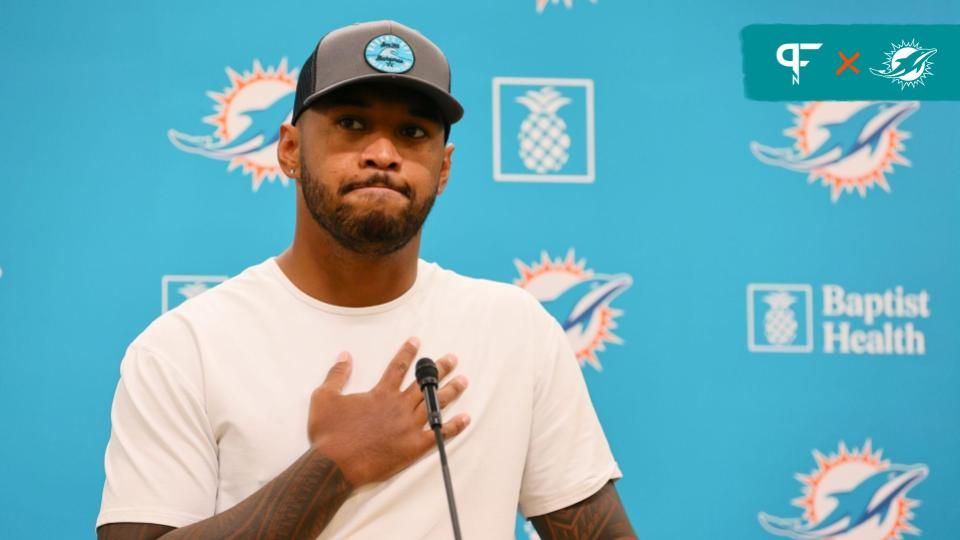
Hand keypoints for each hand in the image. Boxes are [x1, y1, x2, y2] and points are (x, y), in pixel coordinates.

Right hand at [307, 337, 470, 487]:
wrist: (335, 465)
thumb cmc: (328, 433)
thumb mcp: (324, 398)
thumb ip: (336, 375)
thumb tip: (344, 356)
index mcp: (381, 393)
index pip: (398, 367)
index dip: (408, 353)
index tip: (417, 342)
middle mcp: (399, 406)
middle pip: (424, 383)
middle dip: (439, 369)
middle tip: (452, 359)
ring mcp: (409, 426)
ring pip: (434, 404)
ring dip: (450, 391)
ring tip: (463, 380)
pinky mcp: (414, 446)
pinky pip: (439, 434)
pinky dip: (453, 426)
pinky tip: (465, 418)